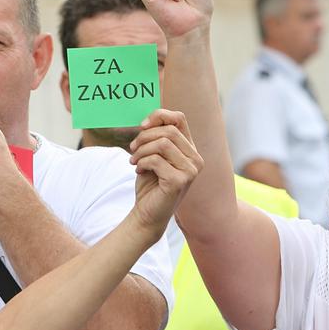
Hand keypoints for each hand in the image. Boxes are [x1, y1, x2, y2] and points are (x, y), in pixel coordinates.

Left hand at [127, 109, 201, 237]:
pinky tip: (138, 170)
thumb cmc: (150, 182)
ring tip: (134, 160)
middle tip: (132, 148)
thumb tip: (147, 119)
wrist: (147, 213)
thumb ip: (155, 137)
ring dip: (142, 150)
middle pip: (169, 131)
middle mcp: (195, 159)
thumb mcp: (153, 154)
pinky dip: (142, 162)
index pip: (180, 119)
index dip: (159, 116)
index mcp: (190, 149)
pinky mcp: (180, 181)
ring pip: (162, 144)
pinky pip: (156, 160)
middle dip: (145, 137)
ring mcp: (190, 171)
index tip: (141, 125)